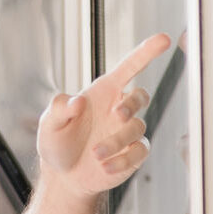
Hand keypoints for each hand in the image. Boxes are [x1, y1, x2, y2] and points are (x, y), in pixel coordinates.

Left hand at [36, 32, 171, 197]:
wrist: (63, 175)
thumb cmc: (56, 142)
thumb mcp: (49, 124)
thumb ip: (59, 109)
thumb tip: (77, 101)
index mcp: (103, 93)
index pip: (129, 68)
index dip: (146, 52)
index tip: (164, 38)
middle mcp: (119, 109)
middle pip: (140, 96)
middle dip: (132, 103)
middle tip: (117, 115)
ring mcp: (128, 131)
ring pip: (136, 128)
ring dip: (117, 140)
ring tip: (95, 153)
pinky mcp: (133, 153)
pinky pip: (139, 152)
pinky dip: (123, 160)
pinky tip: (105, 167)